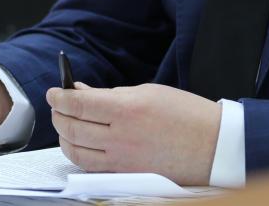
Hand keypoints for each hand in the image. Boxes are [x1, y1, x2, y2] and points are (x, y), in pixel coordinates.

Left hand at [46, 82, 221, 185]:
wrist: (214, 146)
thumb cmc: (186, 114)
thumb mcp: (148, 92)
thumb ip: (111, 95)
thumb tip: (81, 93)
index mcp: (127, 110)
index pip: (79, 104)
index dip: (60, 97)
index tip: (54, 92)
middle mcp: (121, 137)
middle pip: (73, 128)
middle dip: (58, 115)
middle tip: (57, 106)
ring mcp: (123, 160)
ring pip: (77, 152)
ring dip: (64, 137)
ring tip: (65, 125)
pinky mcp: (127, 175)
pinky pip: (92, 167)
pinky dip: (80, 155)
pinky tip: (80, 144)